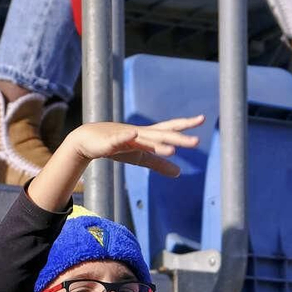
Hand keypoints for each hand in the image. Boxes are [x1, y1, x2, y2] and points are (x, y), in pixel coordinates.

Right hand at [61, 116, 203, 175]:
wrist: (89, 141)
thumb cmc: (118, 147)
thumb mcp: (141, 157)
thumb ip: (160, 164)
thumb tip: (180, 173)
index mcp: (149, 137)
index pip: (170, 130)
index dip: (186, 125)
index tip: (202, 119)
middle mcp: (140, 134)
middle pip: (162, 136)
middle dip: (178, 139)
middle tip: (196, 143)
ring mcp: (126, 136)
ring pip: (145, 140)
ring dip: (158, 144)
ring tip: (172, 149)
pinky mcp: (111, 141)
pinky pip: (119, 139)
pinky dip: (126, 136)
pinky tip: (133, 133)